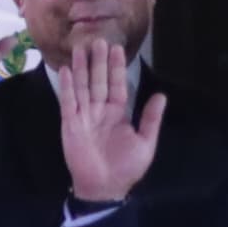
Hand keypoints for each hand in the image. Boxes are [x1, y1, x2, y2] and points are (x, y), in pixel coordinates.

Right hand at [52, 37, 165, 205]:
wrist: (104, 187)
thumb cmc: (126, 167)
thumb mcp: (145, 143)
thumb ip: (150, 119)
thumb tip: (161, 96)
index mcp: (118, 114)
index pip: (117, 85)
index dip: (116, 67)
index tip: (117, 48)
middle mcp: (100, 111)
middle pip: (98, 81)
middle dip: (98, 61)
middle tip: (98, 39)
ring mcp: (84, 116)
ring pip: (83, 86)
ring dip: (82, 67)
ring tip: (80, 47)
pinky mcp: (70, 123)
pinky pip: (69, 101)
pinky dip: (67, 86)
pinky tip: (66, 69)